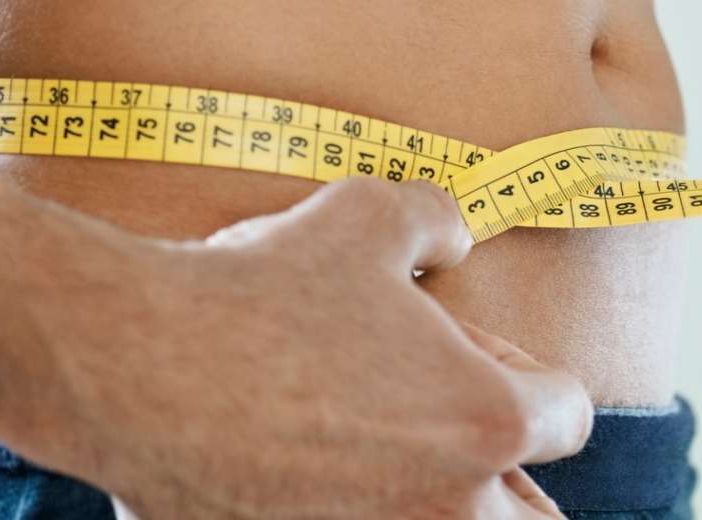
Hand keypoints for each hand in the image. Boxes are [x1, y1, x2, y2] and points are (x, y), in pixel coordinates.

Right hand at [0, 177, 590, 518]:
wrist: (132, 365)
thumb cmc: (258, 286)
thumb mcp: (366, 212)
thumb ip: (436, 220)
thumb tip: (454, 234)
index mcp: (485, 420)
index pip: (568, 416)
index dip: (532, 376)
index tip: (484, 358)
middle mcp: (446, 509)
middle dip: (518, 482)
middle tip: (476, 447)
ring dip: (447, 505)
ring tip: (396, 464)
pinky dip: (355, 514)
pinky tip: (320, 478)